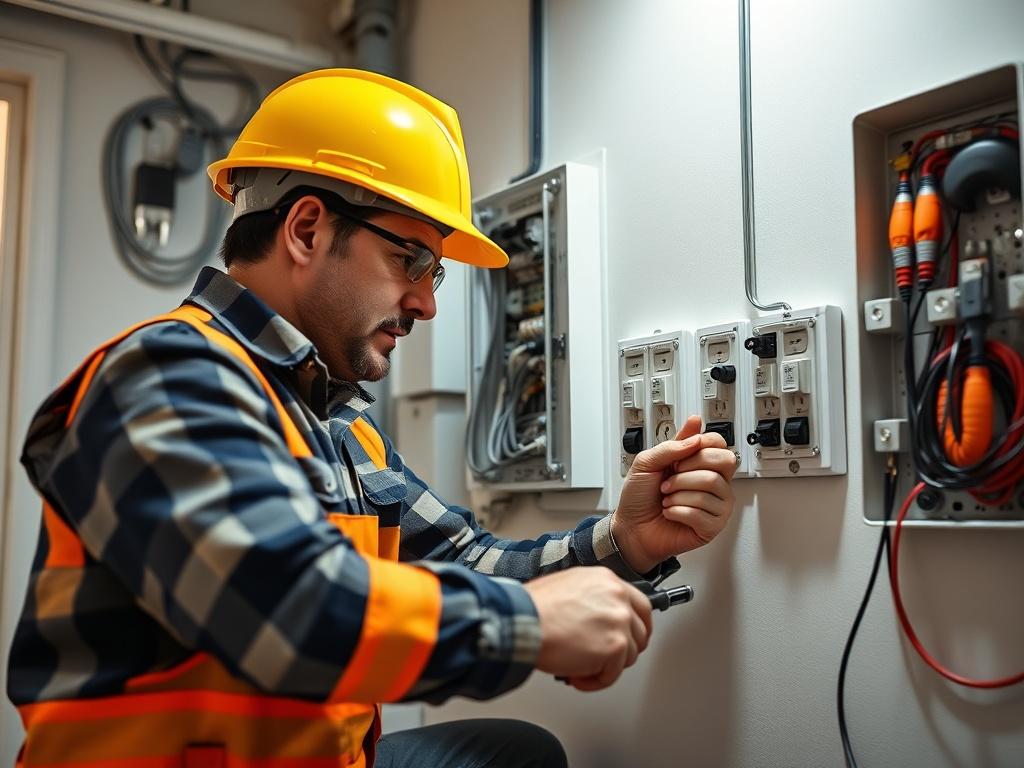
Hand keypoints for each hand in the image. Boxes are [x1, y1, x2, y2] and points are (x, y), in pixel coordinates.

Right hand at [524, 567, 651, 691]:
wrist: (523, 621)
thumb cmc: (533, 607)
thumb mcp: (567, 586)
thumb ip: (591, 598)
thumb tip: (595, 619)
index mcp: (607, 580)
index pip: (640, 605)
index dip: (634, 626)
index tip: (628, 636)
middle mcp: (618, 597)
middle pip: (641, 631)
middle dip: (624, 649)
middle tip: (604, 658)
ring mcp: (620, 621)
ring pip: (628, 656)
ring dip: (605, 666)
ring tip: (580, 666)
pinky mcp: (615, 646)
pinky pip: (612, 675)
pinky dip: (594, 681)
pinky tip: (576, 675)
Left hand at [612, 415, 736, 572]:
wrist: (631, 527)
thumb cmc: (639, 497)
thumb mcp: (646, 462)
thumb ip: (671, 445)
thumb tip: (696, 428)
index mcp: (699, 464)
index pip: (719, 443)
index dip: (700, 446)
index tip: (678, 459)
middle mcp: (713, 482)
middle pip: (724, 461)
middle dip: (689, 470)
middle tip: (671, 479)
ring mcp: (717, 504)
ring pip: (711, 485)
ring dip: (677, 493)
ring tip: (667, 499)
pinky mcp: (713, 526)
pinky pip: (701, 511)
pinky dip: (677, 511)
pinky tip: (670, 512)